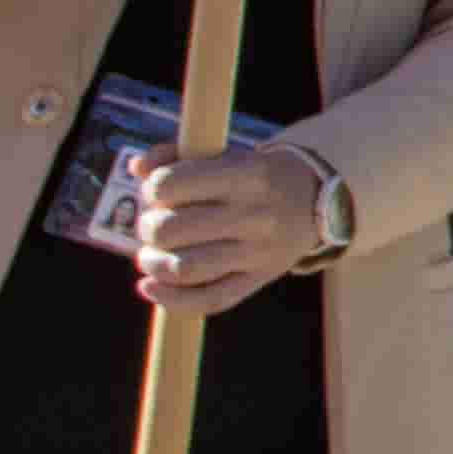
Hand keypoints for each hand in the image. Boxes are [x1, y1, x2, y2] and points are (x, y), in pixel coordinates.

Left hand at [120, 138, 335, 309]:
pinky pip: (209, 300)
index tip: (157, 192)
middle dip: (148, 229)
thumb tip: (137, 167)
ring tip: (151, 256)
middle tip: (153, 226)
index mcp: (245, 174)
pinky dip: (171, 299)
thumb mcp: (225, 153)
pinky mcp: (259, 278)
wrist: (315, 198)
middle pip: (171, 230)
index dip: (152, 190)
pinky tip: (149, 287)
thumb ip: (176, 154)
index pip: (171, 184)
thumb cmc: (256, 174)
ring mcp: (258, 251)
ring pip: (185, 268)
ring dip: (154, 264)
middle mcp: (254, 214)